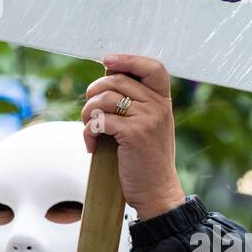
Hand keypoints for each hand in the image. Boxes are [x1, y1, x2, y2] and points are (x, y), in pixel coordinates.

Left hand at [80, 53, 185, 220]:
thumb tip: (106, 78)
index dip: (128, 59)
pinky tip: (92, 146)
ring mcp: (148, 118)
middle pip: (117, 80)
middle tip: (89, 112)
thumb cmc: (146, 160)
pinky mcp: (134, 134)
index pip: (153, 67)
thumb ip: (136, 103)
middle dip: (93, 92)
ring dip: (87, 114)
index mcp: (163, 101)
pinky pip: (100, 121)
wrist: (157, 192)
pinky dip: (88, 133)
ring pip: (104, 98)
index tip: (107, 61)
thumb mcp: (149, 126)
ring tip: (89, 130)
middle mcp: (158, 106)